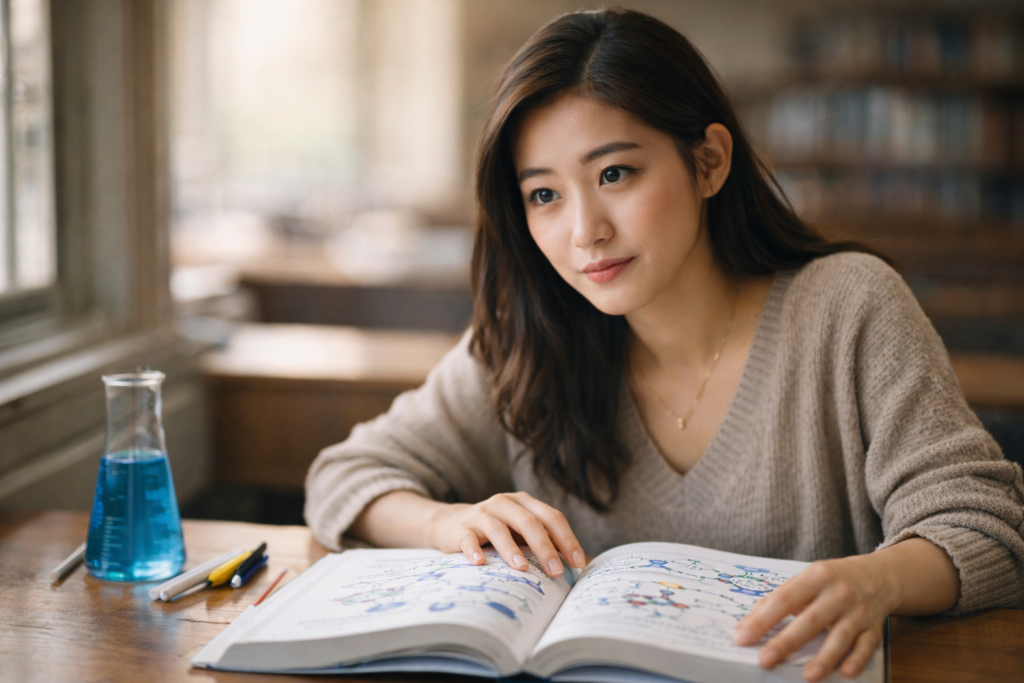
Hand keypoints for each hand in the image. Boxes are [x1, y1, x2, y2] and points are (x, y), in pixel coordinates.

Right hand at [425, 491, 585, 577]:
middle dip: (545, 547)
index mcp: (524, 502)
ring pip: (499, 529)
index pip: (551, 517)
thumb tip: (577, 564)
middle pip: (529, 522)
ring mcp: (481, 514)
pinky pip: (468, 539)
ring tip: (523, 569)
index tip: (577, 562)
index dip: (567, 539)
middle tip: (556, 571)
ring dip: (512, 550)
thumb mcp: (521, 531)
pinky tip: (481, 563)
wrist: (451, 524)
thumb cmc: (496, 531)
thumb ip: (544, 540)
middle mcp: (504, 502)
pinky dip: (474, 551)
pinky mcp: (461, 528)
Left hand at [734, 554, 897, 681]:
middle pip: (810, 620)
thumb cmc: (832, 580)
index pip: (784, 599)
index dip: (763, 619)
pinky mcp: (874, 628)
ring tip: (807, 676)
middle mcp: (838, 593)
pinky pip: (866, 646)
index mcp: (815, 577)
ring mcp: (858, 612)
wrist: (878, 576)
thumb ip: (776, 600)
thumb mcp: (805, 580)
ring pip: (840, 636)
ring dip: (825, 657)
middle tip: (765, 660)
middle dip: (787, 642)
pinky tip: (846, 672)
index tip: (743, 637)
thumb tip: (746, 626)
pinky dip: (857, 659)